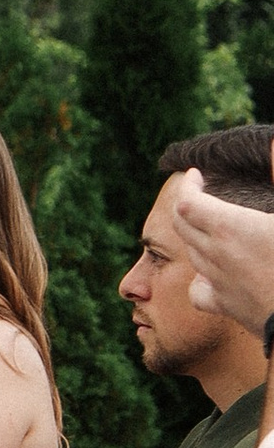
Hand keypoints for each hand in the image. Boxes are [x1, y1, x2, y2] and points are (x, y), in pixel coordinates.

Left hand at [170, 168, 273, 328]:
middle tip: (201, 195)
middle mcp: (216, 255)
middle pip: (183, 225)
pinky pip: (199, 290)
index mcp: (231, 228)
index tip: (196, 175)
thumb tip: (272, 140)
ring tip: (211, 226)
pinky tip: (214, 273)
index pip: (188, 201)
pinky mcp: (227, 307)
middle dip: (189, 206)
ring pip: (191, 254)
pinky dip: (200, 277)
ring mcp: (219, 283)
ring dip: (195, 236)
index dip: (189, 185)